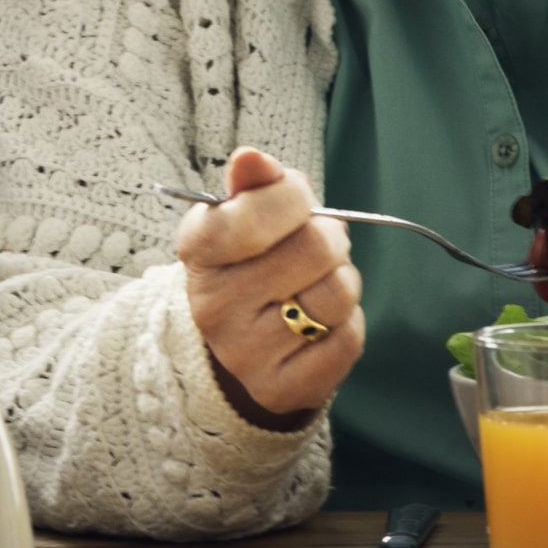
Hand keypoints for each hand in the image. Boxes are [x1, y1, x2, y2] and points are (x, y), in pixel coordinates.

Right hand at [176, 148, 363, 428]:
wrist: (239, 341)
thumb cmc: (251, 261)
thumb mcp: (243, 214)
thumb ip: (255, 183)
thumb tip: (250, 159)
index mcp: (198, 251)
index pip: (260, 209)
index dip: (294, 197)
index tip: (294, 202)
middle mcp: (212, 306)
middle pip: (316, 249)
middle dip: (330, 239)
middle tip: (315, 248)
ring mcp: (244, 353)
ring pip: (338, 295)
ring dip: (343, 282)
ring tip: (317, 284)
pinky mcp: (279, 389)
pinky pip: (348, 339)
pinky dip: (347, 324)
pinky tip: (319, 324)